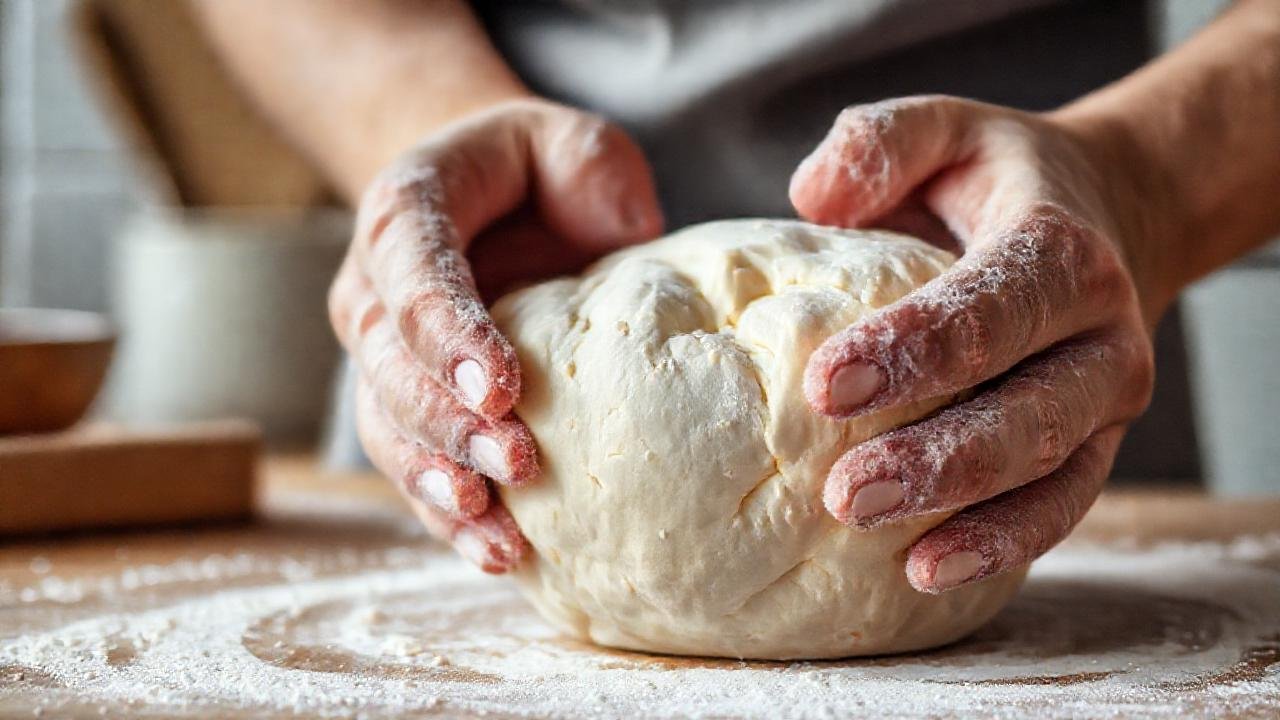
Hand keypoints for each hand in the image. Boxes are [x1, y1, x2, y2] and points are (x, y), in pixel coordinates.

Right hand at [329, 99, 662, 571]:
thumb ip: (592, 167)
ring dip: (442, 484)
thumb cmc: (538, 172)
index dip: (448, 333)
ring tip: (502, 536)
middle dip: (449, 423)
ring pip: (389, 428)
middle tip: (519, 464)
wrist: (491, 200)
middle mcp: (374, 287)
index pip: (413, 272)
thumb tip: (627, 234)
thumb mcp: (571, 142)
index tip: (500, 388)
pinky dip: (449, 515)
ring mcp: (382, 354)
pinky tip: (497, 553)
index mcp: (405, 211)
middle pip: (391, 364)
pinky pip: (412, 465)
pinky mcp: (409, 406)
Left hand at [791, 96, 1161, 592]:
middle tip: (843, 492)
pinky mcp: (1089, 449)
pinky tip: (926, 571)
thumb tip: (814, 195)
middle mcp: (1100, 334)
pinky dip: (1000, 545)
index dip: (913, 346)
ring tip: (872, 535)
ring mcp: (1102, 403)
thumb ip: (882, 143)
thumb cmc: (995, 184)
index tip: (824, 384)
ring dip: (964, 513)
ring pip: (1049, 471)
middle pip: (1030, 408)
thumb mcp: (945, 130)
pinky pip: (1058, 510)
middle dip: (938, 456)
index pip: (991, 304)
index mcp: (1060, 251)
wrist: (1103, 219)